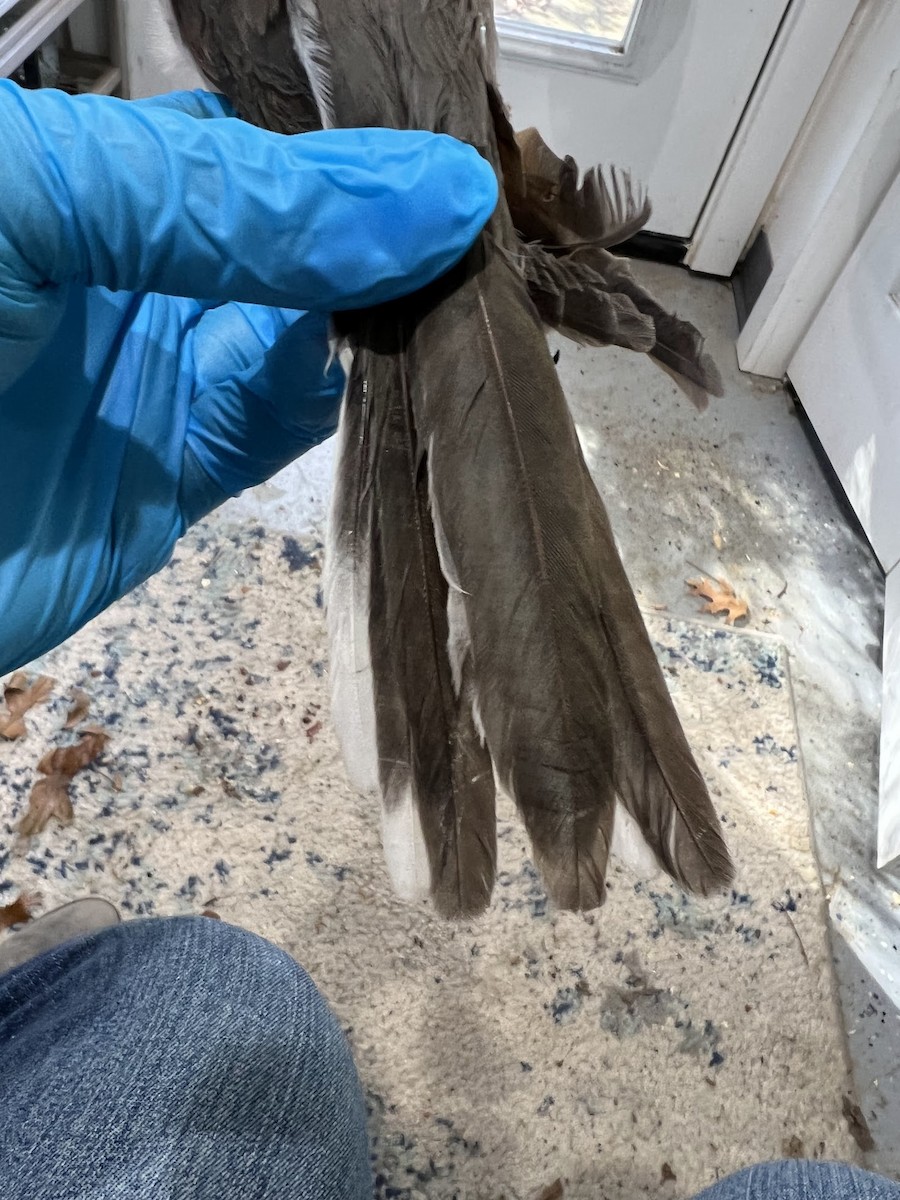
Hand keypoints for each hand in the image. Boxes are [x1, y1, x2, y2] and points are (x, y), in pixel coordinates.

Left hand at [0, 82, 496, 674]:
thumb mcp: (35, 194)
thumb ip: (226, 198)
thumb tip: (430, 197)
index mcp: (73, 163)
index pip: (245, 132)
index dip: (344, 139)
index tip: (440, 146)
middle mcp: (122, 261)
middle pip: (287, 233)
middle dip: (373, 228)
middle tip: (470, 221)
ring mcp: (149, 370)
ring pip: (299, 329)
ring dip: (367, 312)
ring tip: (440, 287)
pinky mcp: (172, 476)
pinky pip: (272, 423)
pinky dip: (319, 393)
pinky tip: (348, 358)